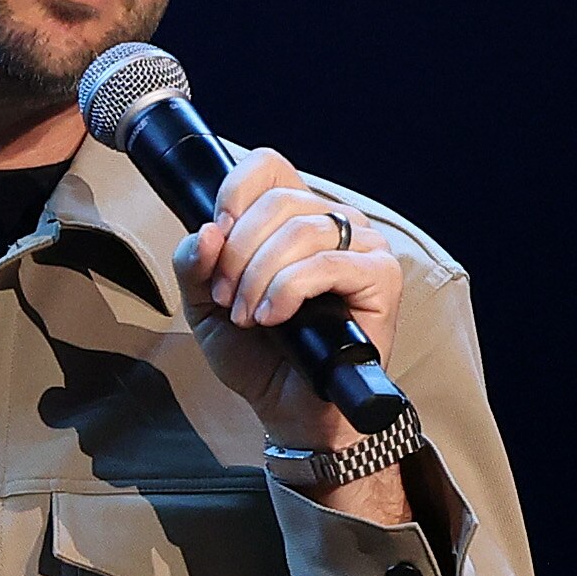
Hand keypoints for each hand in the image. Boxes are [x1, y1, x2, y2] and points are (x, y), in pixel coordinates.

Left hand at [171, 146, 411, 521]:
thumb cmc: (258, 357)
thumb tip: (206, 232)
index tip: (214, 236)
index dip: (234, 192)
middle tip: (227, 300)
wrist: (291, 411)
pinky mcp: (381, 276)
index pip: (267, 164)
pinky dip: (288, 290)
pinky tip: (274, 318)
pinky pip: (326, 263)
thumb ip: (194, 266)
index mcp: (293, 216)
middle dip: (238, 253)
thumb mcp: (206, 307)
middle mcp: (333, 221)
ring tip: (249, 317)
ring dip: (259, 276)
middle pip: (277, 199)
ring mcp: (363, 245)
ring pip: (299, 229)